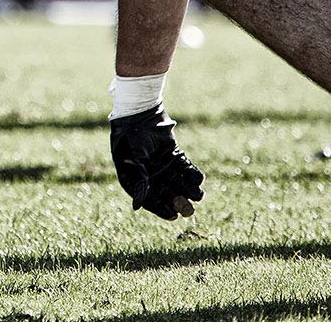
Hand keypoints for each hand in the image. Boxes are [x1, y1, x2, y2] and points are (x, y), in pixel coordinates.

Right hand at [109, 105, 205, 220]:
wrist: (139, 113)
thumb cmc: (131, 136)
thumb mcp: (134, 159)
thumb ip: (139, 180)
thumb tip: (137, 206)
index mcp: (135, 179)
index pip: (150, 200)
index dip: (161, 209)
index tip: (173, 216)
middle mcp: (150, 176)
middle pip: (167, 194)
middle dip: (179, 202)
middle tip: (190, 209)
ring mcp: (163, 166)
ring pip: (179, 183)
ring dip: (189, 191)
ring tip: (199, 195)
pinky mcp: (175, 156)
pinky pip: (186, 170)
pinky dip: (193, 175)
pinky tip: (199, 179)